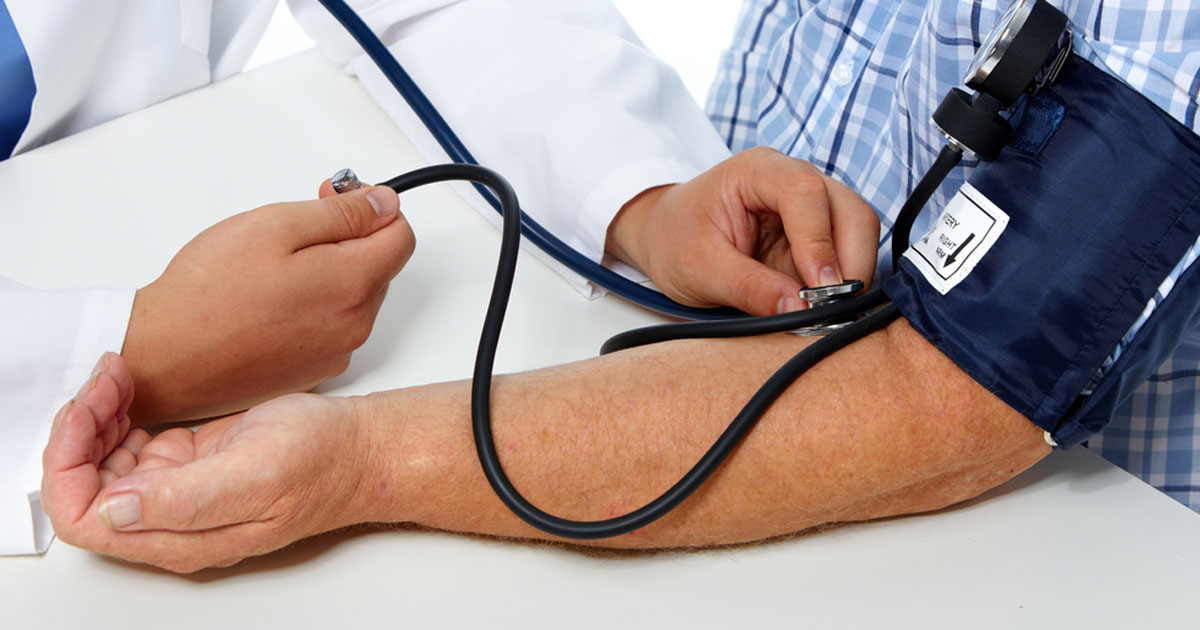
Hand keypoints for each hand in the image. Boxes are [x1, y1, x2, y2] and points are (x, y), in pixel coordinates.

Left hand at [41, 353, 371, 572]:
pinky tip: (130, 388)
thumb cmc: (321, 462)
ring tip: (118, 375)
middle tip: (107, 379)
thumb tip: (116, 509)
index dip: (70, 465)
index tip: (88, 409)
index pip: (85, 517)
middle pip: (85, 487)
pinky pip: (128, 445)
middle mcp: (169, 521)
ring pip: (102, 463)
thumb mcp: (257, 473)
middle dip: (81, 430)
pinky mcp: (187, 466)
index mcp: (178, 536)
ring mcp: (176, 493)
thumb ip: (187, 499)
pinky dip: (118, 412)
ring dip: (97, 417)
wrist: (358, 449)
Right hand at [123, 183, 414, 423]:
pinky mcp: (311, 373)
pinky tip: (265, 305)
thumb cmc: (207, 292)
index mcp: (353, 285)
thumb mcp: (275, 225)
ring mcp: (334, 355)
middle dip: (347, 241)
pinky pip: (328, 328)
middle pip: (377, 267)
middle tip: (290, 233)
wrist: (162, 359)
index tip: (337, 200)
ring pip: (351, 298)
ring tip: (269, 273)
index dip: (372, 209)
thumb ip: (342, 214)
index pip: (402, 236)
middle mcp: (354, 327)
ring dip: (325, 276)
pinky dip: (308, 309)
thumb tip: (384, 204)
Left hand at [605, 147, 879, 314]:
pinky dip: (846, 281)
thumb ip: (748, 287)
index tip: (821, 289)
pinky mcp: (816, 235)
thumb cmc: (676, 240)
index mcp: (758, 171)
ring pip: (859, 230)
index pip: (806, 193)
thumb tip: (800, 309)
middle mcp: (793, 179)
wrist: (666, 236)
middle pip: (850, 209)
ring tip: (831, 311)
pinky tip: (829, 306)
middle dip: (851, 261)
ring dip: (853, 272)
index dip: (819, 242)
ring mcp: (811, 206)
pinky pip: (848, 253)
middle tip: (837, 309)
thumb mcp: (700, 269)